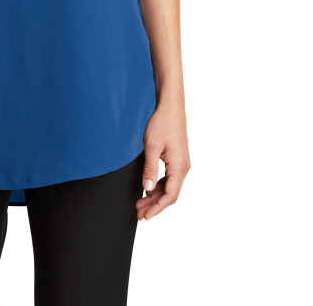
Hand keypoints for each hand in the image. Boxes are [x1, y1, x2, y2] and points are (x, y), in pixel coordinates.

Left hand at [136, 101, 190, 220]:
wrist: (170, 106)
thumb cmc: (162, 123)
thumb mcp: (151, 146)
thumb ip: (150, 169)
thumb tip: (146, 189)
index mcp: (179, 167)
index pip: (170, 196)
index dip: (157, 208)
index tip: (145, 216)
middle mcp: (183, 167)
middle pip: (170, 194)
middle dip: (154, 205)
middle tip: (139, 213)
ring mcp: (181, 163)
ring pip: (169, 187)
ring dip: (155, 196)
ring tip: (140, 203)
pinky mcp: (177, 158)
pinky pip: (169, 178)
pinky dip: (158, 186)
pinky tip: (148, 188)